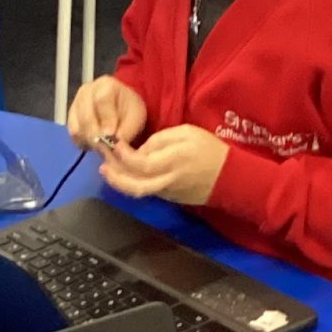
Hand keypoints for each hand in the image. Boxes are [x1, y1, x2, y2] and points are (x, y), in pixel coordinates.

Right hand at [68, 75, 146, 151]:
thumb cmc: (130, 110)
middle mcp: (86, 92)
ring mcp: (75, 104)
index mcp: (106, 85)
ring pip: (77, 128)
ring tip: (103, 148)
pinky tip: (95, 145)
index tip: (111, 134)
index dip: (106, 119)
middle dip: (97, 137)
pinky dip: (83, 143)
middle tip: (107, 149)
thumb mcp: (136, 118)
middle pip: (85, 116)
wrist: (120, 107)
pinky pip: (73, 135)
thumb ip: (126, 130)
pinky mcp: (70, 118)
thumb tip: (113, 146)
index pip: (101, 100)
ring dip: (89, 142)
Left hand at [99, 124, 228, 208]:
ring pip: (138, 191)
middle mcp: (167, 180)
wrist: (230, 179)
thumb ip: (160, 139)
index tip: (113, 144)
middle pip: (134, 185)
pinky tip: (124, 174)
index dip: (123, 156)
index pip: (140, 163)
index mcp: (173, 162)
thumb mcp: (187, 133)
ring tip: (107, 170)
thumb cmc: (210, 150)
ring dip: (119, 181)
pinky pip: (146, 191)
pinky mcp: (169, 198)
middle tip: (101, 164)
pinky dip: (131, 183)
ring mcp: (167, 192)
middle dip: (114, 176)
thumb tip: (140, 150)